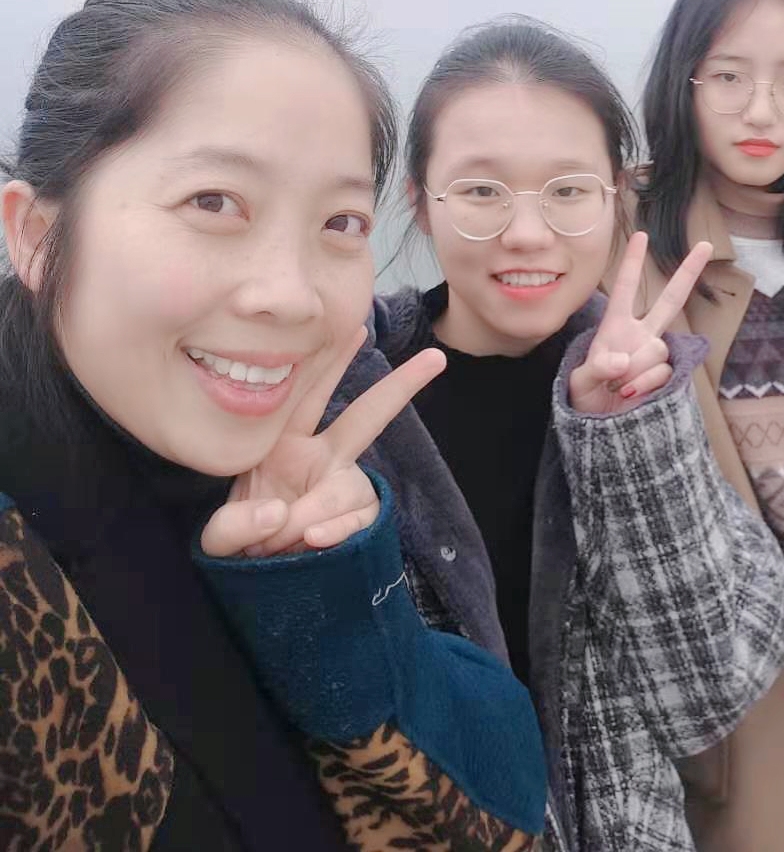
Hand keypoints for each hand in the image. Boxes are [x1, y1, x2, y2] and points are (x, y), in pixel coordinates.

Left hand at [200, 326, 445, 557]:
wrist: (263, 584)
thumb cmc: (240, 544)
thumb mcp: (219, 537)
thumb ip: (234, 526)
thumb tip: (281, 513)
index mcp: (283, 443)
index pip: (305, 396)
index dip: (330, 363)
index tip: (358, 329)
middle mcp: (321, 458)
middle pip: (366, 416)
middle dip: (400, 387)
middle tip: (434, 360)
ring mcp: (343, 489)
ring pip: (351, 487)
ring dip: (320, 511)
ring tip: (290, 535)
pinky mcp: (358, 519)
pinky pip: (360, 519)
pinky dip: (337, 531)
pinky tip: (315, 541)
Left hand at [569, 231, 711, 414]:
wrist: (602, 429)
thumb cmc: (585, 399)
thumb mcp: (580, 383)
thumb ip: (598, 368)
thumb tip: (623, 361)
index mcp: (614, 328)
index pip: (624, 290)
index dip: (633, 264)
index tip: (642, 235)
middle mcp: (640, 336)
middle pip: (670, 300)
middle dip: (688, 273)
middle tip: (706, 245)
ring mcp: (655, 355)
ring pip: (657, 349)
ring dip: (635, 370)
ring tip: (618, 387)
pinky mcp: (666, 376)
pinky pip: (663, 372)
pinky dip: (645, 384)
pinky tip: (632, 394)